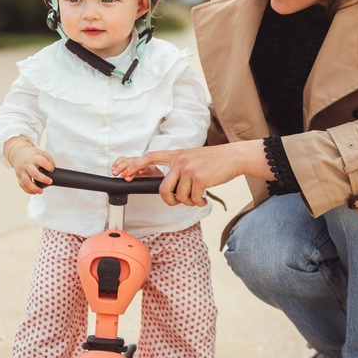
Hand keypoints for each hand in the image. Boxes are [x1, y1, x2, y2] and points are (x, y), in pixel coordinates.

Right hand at [5, 138, 54, 194]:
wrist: (18, 154)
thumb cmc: (32, 155)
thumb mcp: (41, 154)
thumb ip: (49, 161)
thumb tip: (54, 171)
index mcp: (34, 158)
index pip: (41, 161)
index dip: (48, 166)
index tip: (52, 169)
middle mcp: (27, 165)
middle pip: (33, 172)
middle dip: (42, 179)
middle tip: (50, 182)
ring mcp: (22, 171)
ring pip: (26, 181)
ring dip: (34, 188)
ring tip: (41, 191)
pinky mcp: (19, 177)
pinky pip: (22, 185)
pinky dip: (28, 190)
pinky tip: (34, 192)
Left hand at [122, 142, 269, 206]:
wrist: (232, 157)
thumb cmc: (212, 161)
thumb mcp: (191, 158)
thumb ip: (178, 167)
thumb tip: (169, 188)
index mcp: (176, 154)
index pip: (150, 157)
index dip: (135, 166)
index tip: (124, 173)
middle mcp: (180, 161)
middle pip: (163, 189)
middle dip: (170, 201)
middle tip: (178, 202)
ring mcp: (189, 169)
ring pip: (179, 197)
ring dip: (189, 202)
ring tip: (197, 197)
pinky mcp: (200, 178)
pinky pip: (193, 199)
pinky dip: (199, 202)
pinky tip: (204, 198)